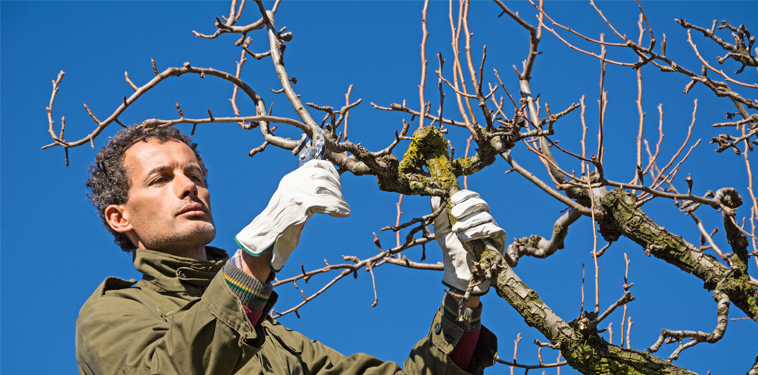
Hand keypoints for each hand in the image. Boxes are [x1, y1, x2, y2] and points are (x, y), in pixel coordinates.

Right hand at [235, 160, 349, 271]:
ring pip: (326, 188)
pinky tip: (344, 213)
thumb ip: (310, 189)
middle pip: (323, 175)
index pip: (315, 164)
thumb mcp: (296, 199)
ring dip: (338, 198)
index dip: (330, 171)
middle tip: (340, 199)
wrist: (266, 236)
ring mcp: (296, 193)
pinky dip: (338, 207)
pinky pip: (326, 202)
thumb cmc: (284, 221)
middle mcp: (293, 182)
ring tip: (342, 208)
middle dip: (336, 187)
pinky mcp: (300, 205)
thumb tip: (330, 174)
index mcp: (291, 179)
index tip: (338, 181)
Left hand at [432, 190, 505, 294]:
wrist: (459, 272)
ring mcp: (492, 229)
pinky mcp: (499, 239)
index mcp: (471, 214)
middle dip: (466, 207)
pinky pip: (492, 229)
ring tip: (457, 232)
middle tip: (454, 214)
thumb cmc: (451, 251)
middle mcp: (483, 219)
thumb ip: (439, 213)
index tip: (453, 199)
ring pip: (486, 216)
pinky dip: (477, 231)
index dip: (465, 195)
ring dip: (468, 222)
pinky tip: (466, 238)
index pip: (473, 197)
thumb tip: (435, 195)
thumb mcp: (441, 230)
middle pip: (481, 203)